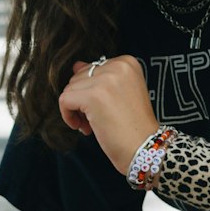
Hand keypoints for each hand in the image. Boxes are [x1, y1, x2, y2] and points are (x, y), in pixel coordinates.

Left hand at [60, 57, 158, 174]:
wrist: (144, 147)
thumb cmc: (134, 126)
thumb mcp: (120, 93)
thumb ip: (99, 77)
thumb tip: (76, 66)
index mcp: (127, 63)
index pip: (92, 69)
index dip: (93, 91)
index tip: (104, 108)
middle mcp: (118, 66)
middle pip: (79, 77)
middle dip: (82, 100)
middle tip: (97, 119)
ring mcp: (105, 79)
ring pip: (70, 89)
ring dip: (76, 110)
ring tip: (93, 125)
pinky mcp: (93, 96)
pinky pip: (64, 100)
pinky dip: (69, 116)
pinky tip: (85, 128)